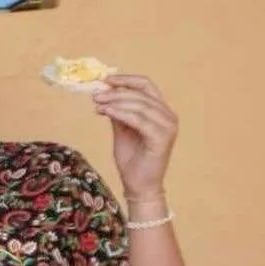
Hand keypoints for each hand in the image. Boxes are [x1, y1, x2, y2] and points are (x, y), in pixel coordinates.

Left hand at [93, 74, 178, 200]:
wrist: (138, 186)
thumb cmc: (132, 160)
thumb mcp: (122, 130)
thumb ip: (118, 112)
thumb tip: (104, 93)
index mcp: (161, 111)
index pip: (146, 86)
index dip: (126, 80)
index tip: (105, 80)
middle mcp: (168, 116)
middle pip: (141, 94)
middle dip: (116, 92)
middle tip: (96, 94)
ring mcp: (168, 126)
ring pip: (140, 105)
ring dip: (115, 101)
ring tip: (97, 103)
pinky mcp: (162, 137)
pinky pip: (139, 120)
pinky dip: (121, 113)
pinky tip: (106, 112)